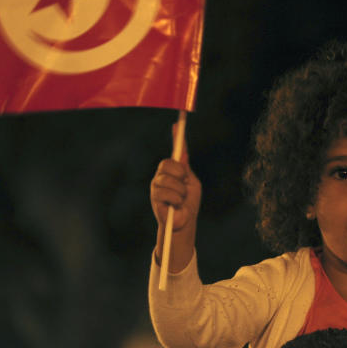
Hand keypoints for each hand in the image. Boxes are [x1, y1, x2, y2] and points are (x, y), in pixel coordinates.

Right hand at [150, 125, 200, 271]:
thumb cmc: (188, 204)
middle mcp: (162, 175)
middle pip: (168, 163)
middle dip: (180, 174)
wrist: (185, 223)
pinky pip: (166, 192)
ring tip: (180, 200)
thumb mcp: (192, 184)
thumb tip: (183, 153)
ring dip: (180, 192)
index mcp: (173, 171)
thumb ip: (186, 168)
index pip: (175, 152)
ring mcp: (156, 186)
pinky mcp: (154, 197)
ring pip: (169, 179)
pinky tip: (175, 206)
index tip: (178, 124)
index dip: (177, 137)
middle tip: (184, 185)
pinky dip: (175, 200)